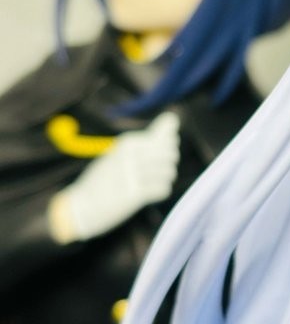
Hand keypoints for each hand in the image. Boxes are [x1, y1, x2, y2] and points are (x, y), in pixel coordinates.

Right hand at [49, 112, 180, 243]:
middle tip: (153, 172)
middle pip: (171, 154)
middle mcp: (131, 155)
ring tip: (150, 183)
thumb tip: (174, 118)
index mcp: (128, 142)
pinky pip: (163, 189)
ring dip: (164, 179)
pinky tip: (148, 194)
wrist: (80, 205)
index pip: (166, 138)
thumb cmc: (103, 178)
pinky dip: (160, 192)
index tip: (154, 156)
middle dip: (169, 163)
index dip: (169, 147)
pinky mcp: (134, 194)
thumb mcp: (121, 153)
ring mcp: (133, 174)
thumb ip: (149, 138)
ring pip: (169, 172)